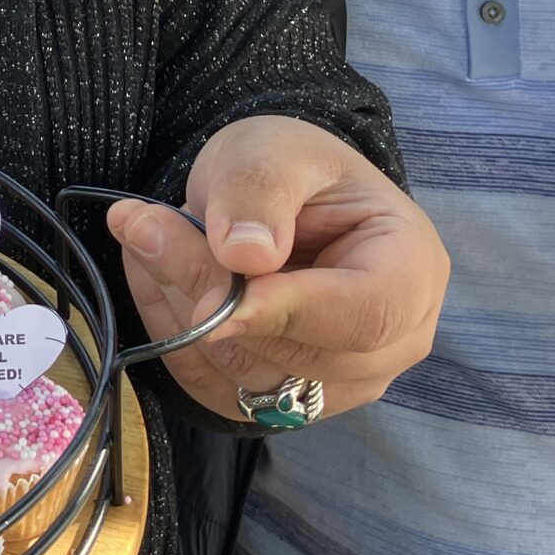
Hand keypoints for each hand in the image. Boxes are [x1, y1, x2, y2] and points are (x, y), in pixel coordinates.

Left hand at [106, 115, 447, 423]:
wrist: (278, 200)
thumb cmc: (291, 168)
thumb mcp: (272, 149)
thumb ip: (259, 191)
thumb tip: (244, 255)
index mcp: (412, 271)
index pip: (365, 316)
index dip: (289, 308)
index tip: (221, 280)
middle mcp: (390, 345)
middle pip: (298, 351)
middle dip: (209, 290)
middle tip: (142, 223)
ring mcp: (337, 385)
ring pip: (247, 375)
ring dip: (177, 307)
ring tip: (147, 234)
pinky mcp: (280, 404)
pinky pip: (214, 389)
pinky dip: (171, 335)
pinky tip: (157, 277)